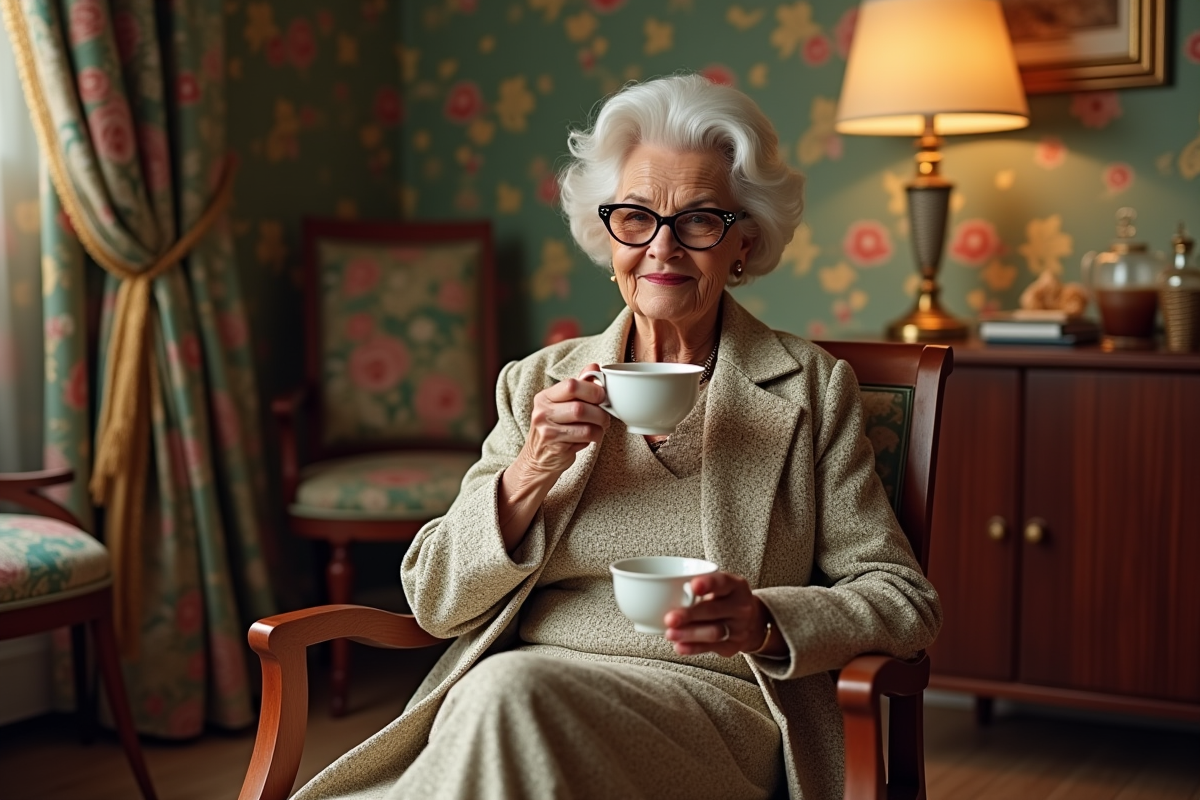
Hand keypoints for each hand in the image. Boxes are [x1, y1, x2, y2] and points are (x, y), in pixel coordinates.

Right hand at [516, 364, 610, 479]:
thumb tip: (594, 367)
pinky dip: (594, 437)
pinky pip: (584, 438)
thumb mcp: (562, 405)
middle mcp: (543, 412)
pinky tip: (591, 438)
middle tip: (605, 416)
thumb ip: (578, 386)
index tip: (601, 396)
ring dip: (600, 426)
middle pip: (580, 407)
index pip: (571, 385)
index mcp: (545, 397)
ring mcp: (547, 430)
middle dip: (600, 412)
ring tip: (600, 427)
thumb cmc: (554, 430)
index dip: (592, 389)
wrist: (537, 460)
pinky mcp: (555, 446)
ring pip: (585, 424)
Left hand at [663, 571, 769, 657]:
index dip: (708, 583)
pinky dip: (694, 648)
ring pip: (714, 632)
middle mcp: (740, 606)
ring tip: (669, 634)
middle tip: (669, 618)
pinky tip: (679, 646)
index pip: (723, 582)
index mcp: (735, 586)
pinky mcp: (734, 645)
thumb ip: (694, 587)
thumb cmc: (721, 599)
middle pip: (714, 610)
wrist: (749, 622)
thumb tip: (654, 593)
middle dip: (690, 615)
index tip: (692, 586)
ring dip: (690, 633)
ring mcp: (739, 627)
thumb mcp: (716, 587)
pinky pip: (712, 648)